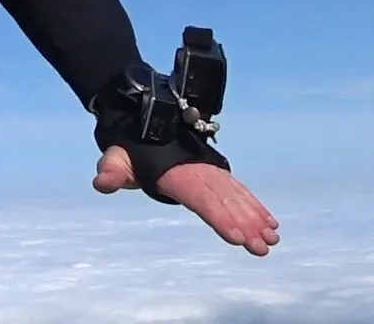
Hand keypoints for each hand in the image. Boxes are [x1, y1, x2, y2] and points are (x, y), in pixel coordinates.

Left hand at [93, 146, 281, 255]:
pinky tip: (270, 223)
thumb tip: (102, 182)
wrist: (142, 125)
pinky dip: (254, 205)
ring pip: (236, 197)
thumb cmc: (127, 149)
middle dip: (246, 224)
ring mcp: (210, 173)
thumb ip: (112, 171)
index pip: (202, 199)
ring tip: (272, 239)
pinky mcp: (215, 175)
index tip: (238, 236)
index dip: (220, 218)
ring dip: (255, 217)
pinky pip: (239, 190)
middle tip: (262, 247)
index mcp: (177, 174)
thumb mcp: (115, 158)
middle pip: (225, 201)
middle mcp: (198, 173)